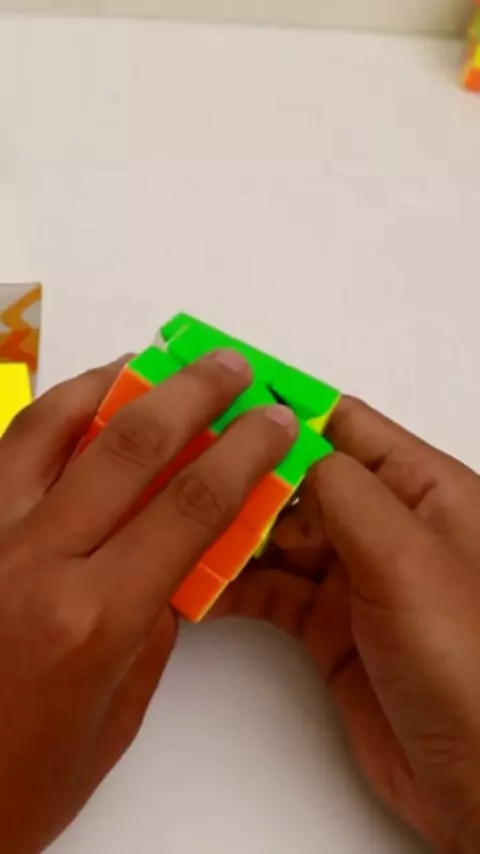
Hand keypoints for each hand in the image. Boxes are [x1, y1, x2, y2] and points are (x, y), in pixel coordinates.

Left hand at [0, 350, 295, 853]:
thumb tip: (177, 547)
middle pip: (130, 446)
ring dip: (113, 383)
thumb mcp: (116, 714)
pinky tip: (80, 406)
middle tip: (228, 368)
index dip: (243, 452)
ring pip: (51, 426)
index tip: (274, 421)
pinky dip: (51, 414)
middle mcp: (31, 561)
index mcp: (91, 618)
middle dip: (193, 394)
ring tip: (153, 362)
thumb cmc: (21, 781)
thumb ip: (152, 621)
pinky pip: (8, 450)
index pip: (190, 506)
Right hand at [215, 397, 479, 853]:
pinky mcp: (329, 628)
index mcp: (423, 490)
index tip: (225, 399)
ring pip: (279, 536)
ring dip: (230, 533)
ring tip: (175, 527)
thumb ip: (345, 492)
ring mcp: (355, 578)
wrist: (479, 780)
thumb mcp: (407, 558)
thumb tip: (289, 448)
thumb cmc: (472, 663)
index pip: (344, 425)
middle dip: (244, 475)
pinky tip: (197, 585)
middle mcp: (387, 527)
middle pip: (300, 479)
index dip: (285, 408)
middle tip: (181, 470)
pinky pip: (270, 592)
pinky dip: (232, 586)